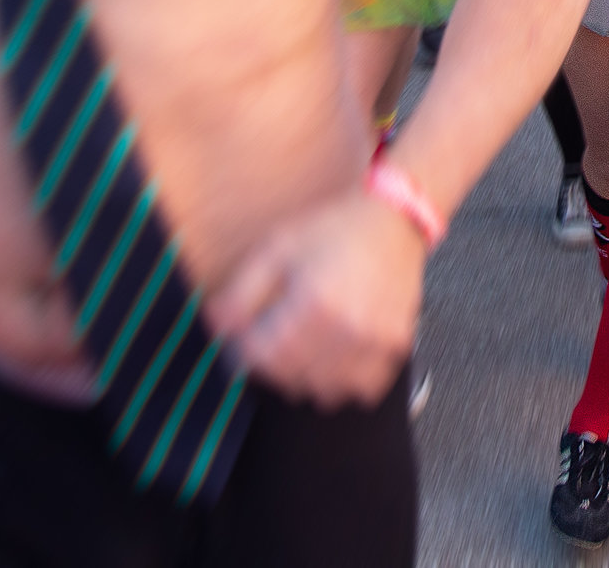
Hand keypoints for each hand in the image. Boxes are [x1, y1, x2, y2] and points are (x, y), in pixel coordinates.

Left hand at [206, 188, 427, 408]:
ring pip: (324, 390)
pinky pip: (363, 388)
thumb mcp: (277, 248)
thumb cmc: (335, 229)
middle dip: (272, 363)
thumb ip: (242, 291)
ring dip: (306, 377)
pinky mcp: (395, 345)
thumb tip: (213, 324)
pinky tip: (337, 356)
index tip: (243, 338)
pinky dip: (345, 381)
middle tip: (272, 339)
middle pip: (290, 377)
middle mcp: (346, 328)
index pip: (261, 356)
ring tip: (305, 347)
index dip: (243, 350)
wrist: (393, 218)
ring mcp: (374, 341)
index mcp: (312, 303)